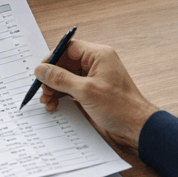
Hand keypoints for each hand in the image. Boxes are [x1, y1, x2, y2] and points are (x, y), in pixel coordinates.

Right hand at [35, 39, 157, 149]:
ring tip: (47, 100)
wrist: (136, 127)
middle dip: (52, 77)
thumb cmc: (119, 107)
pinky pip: (72, 88)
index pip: (69, 48)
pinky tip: (55, 105)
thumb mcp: (85, 91)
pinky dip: (62, 95)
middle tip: (43, 90)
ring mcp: (95, 77)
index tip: (40, 72)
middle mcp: (96, 63)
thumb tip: (41, 70)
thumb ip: (61, 79)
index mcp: (99, 55)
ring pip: (67, 77)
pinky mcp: (93, 91)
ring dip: (54, 88)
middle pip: (66, 63)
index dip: (52, 59)